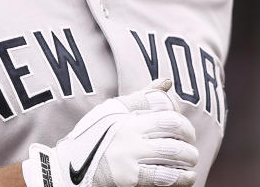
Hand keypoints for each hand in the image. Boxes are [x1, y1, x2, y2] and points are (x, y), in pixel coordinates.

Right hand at [21, 79, 197, 186]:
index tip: (182, 127)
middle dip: (188, 134)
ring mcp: (128, 154)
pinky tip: (188, 176)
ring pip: (172, 151)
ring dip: (189, 156)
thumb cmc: (93, 137)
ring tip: (191, 160)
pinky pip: (164, 176)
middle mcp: (126, 130)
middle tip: (190, 143)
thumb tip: (167, 81)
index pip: (162, 107)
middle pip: (172, 125)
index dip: (180, 118)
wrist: (68, 169)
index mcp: (123, 112)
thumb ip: (141, 98)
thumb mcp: (112, 112)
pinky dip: (181, 177)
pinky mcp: (129, 177)